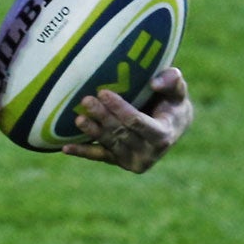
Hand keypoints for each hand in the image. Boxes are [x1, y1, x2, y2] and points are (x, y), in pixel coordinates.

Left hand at [64, 67, 192, 171]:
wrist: (171, 127)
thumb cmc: (172, 103)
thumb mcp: (177, 91)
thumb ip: (172, 81)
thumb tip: (154, 82)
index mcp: (163, 136)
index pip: (137, 122)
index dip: (120, 108)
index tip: (104, 92)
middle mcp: (148, 153)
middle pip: (119, 133)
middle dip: (102, 116)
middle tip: (86, 100)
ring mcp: (132, 160)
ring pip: (108, 144)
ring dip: (92, 131)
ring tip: (78, 118)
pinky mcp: (118, 162)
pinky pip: (98, 156)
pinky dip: (82, 151)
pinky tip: (66, 147)